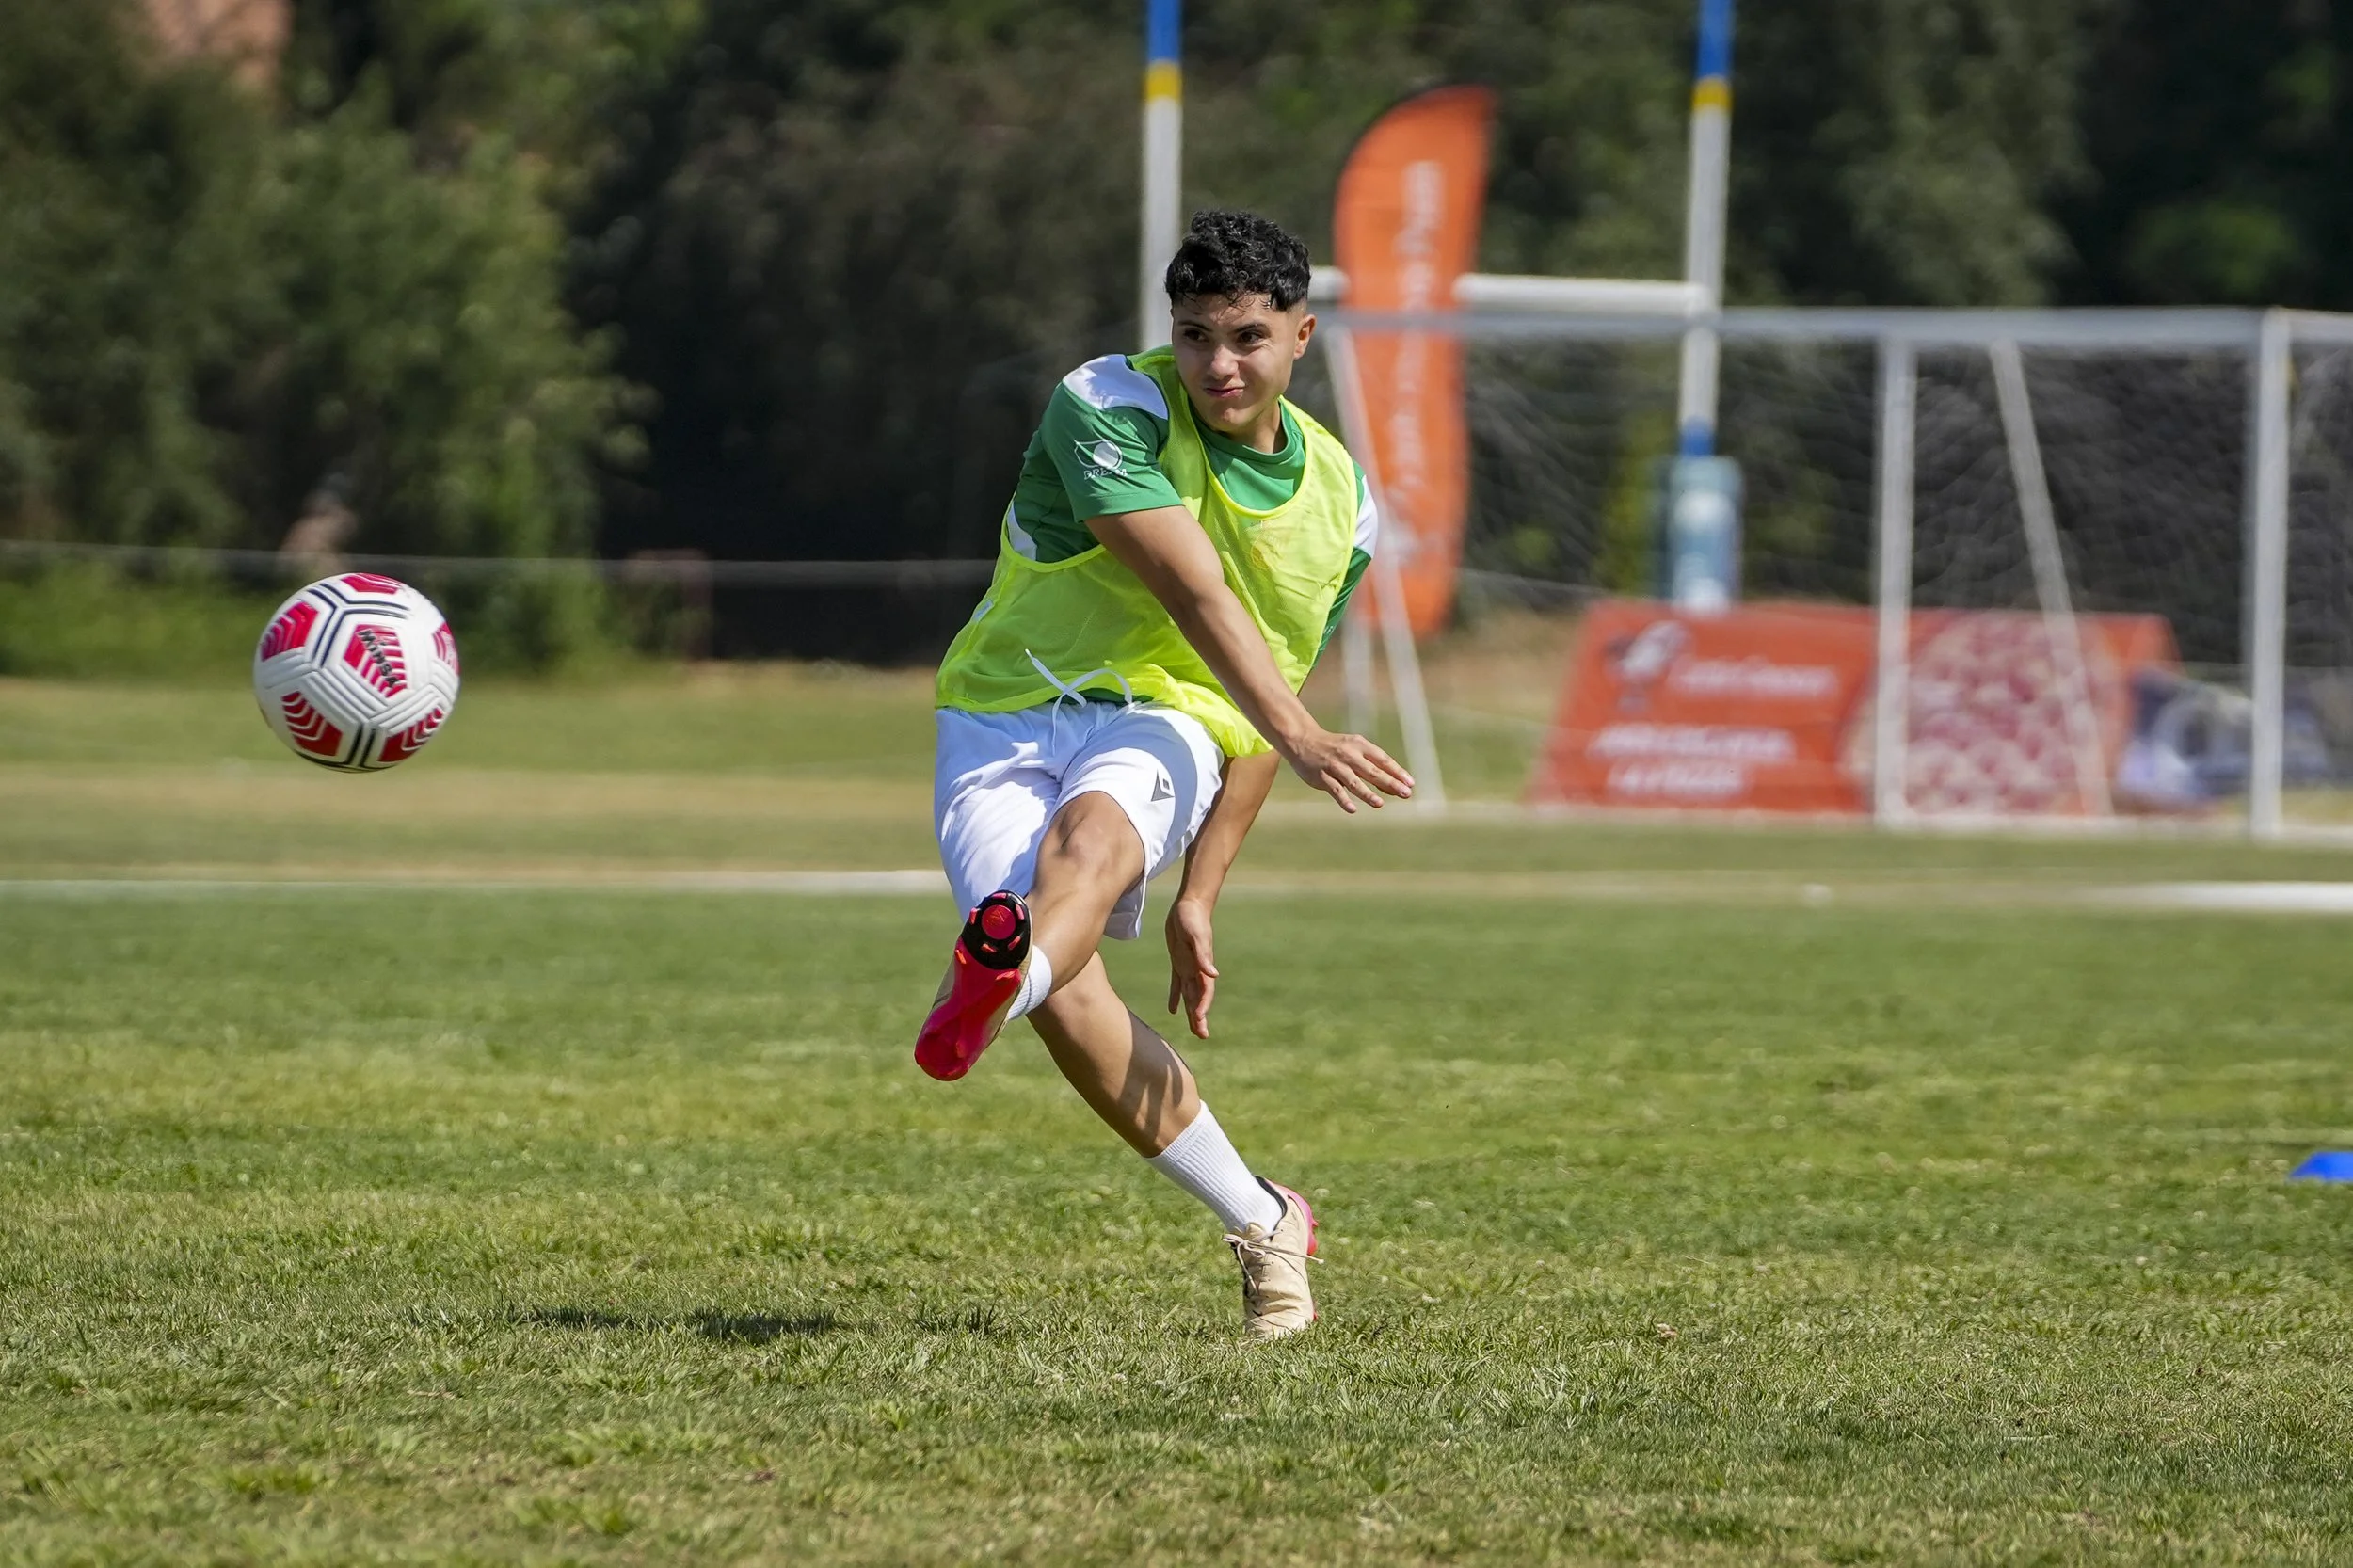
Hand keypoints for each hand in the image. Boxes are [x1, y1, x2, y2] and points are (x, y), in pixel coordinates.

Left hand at [1164, 896, 1220, 1038]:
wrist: (1190, 905)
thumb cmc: (1193, 919)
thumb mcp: (1196, 936)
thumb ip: (1203, 955)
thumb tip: (1213, 975)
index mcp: (1202, 966)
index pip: (1204, 991)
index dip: (1202, 1006)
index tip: (1199, 1021)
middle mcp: (1197, 970)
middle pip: (1198, 998)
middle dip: (1200, 1017)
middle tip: (1202, 1036)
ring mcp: (1188, 967)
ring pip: (1189, 995)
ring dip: (1191, 1012)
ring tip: (1194, 1029)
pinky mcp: (1179, 961)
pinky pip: (1177, 984)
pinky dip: (1176, 997)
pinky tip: (1173, 1010)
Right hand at [1282, 726, 1414, 813]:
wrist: (1303, 741)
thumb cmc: (1336, 748)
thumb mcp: (1355, 750)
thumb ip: (1372, 766)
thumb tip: (1395, 787)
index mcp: (1360, 745)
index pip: (1382, 759)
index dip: (1397, 772)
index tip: (1410, 783)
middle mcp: (1349, 755)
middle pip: (1372, 771)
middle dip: (1390, 783)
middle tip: (1405, 793)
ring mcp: (1334, 766)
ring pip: (1354, 782)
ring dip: (1367, 794)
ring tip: (1379, 804)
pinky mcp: (1321, 777)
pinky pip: (1334, 790)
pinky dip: (1343, 800)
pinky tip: (1353, 809)